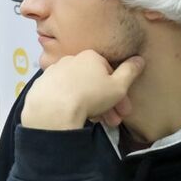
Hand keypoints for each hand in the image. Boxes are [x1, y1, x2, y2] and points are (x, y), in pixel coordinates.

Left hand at [21, 50, 144, 130]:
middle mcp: (71, 59)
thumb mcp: (118, 86)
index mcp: (91, 57)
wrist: (53, 109)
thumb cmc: (90, 96)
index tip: (124, 111)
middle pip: (93, 83)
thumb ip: (130, 72)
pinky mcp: (42, 85)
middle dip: (107, 104)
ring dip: (91, 106)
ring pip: (78, 90)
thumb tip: (139, 58)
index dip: (120, 94)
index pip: (110, 74)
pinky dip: (71, 105)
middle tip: (113, 122)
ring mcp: (54, 72)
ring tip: (97, 123)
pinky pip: (62, 95)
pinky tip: (75, 117)